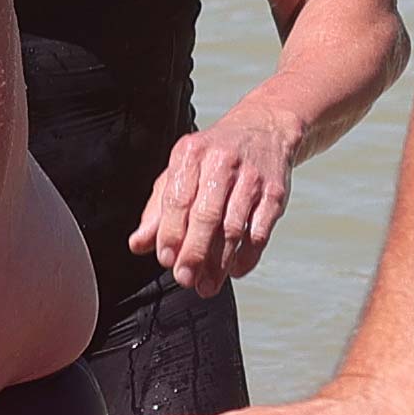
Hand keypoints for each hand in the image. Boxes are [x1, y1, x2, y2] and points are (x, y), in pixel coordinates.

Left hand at [130, 115, 296, 296]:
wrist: (264, 130)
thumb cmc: (215, 156)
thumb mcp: (181, 172)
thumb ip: (157, 210)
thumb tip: (138, 244)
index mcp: (191, 154)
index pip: (177, 199)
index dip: (170, 233)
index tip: (166, 259)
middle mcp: (222, 162)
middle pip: (207, 216)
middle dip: (194, 252)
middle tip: (185, 278)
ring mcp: (252, 177)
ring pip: (234, 228)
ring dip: (220, 262)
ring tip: (207, 284)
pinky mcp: (275, 193)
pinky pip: (260, 231)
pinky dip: (247, 256)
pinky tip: (235, 270)